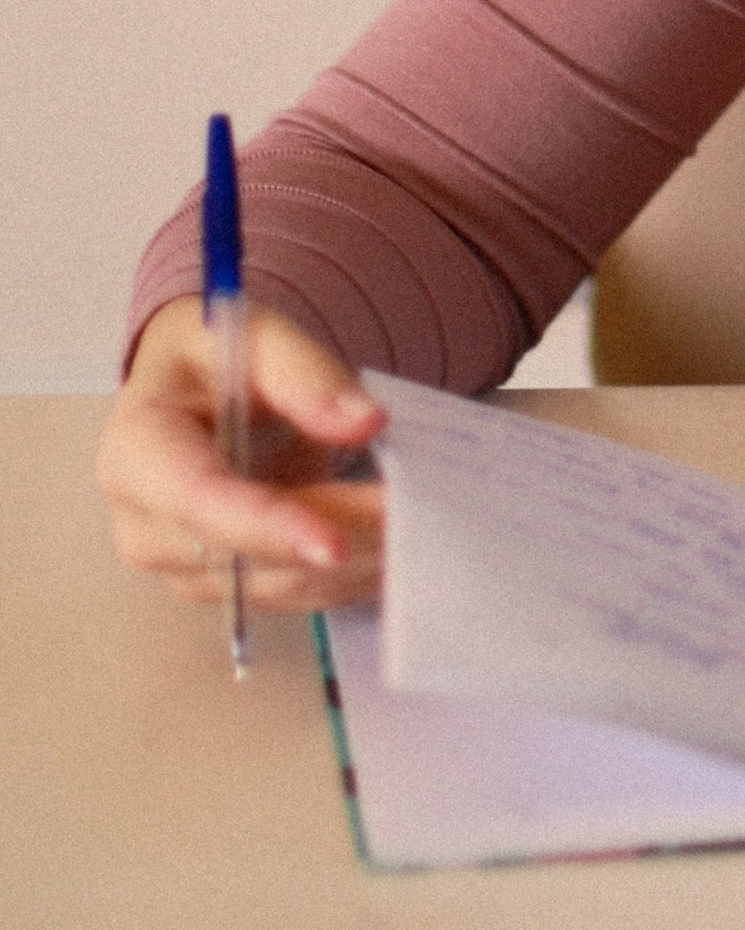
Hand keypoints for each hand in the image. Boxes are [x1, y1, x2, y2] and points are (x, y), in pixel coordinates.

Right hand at [98, 298, 386, 612]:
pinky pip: (287, 591)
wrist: (190, 386)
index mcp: (138, 449)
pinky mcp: (217, 582)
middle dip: (333, 541)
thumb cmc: (214, 354)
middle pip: (245, 554)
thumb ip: (308, 377)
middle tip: (415, 517)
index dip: (267, 526)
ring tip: (421, 533)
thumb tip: (366, 423)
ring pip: (274, 585)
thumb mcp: (257, 337)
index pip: (200, 501)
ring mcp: (178, 563)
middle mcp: (144, 522)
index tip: (334, 544)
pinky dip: (343, 576)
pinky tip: (396, 551)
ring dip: (348, 566)